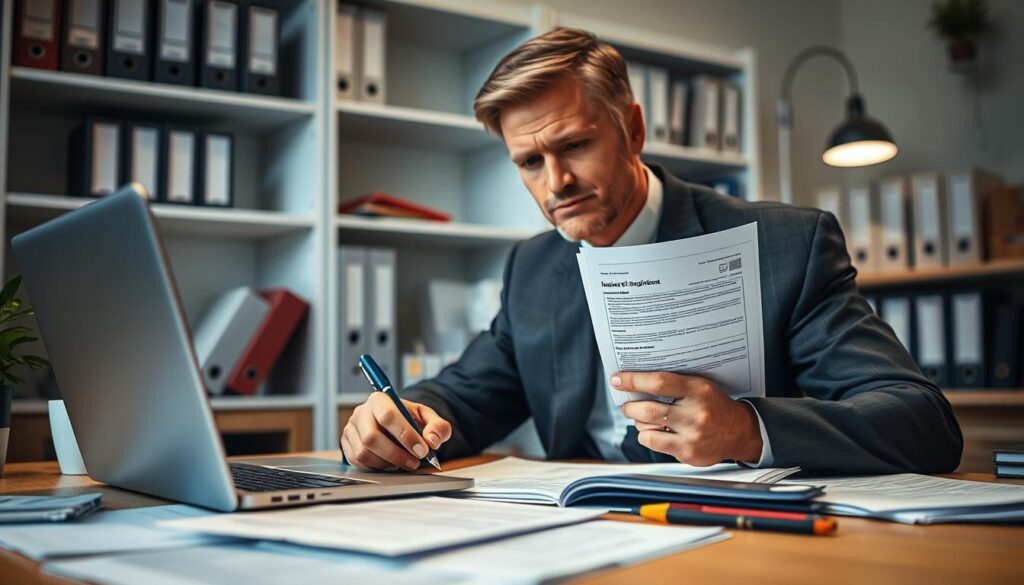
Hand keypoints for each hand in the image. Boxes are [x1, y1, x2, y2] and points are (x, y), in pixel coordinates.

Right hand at [340, 393, 451, 470]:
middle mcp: (361, 412)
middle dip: (396, 454)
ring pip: (364, 452)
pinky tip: (390, 463)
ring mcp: (351, 429)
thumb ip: (437, 426)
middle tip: (415, 462)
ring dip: (387, 463)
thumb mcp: (427, 417)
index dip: (406, 435)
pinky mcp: (347, 445)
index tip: (422, 450)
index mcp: (380, 400)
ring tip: (404, 463)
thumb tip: (432, 441)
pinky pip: (358, 462)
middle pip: (371, 437)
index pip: (388, 416)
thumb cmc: (408, 418)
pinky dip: (377, 467)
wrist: (394, 423)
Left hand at [614, 372, 762, 465]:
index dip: (634, 381)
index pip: (659, 383)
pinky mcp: (687, 453)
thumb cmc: (714, 405)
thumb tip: (636, 384)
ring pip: (646, 429)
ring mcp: (691, 436)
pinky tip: (656, 431)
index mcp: (698, 391)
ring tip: (644, 417)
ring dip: (638, 422)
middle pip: (648, 409)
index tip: (617, 380)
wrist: (739, 432)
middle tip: (626, 404)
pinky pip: (653, 443)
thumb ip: (673, 384)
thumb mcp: (699, 386)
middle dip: (630, 406)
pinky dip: (647, 436)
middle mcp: (695, 414)